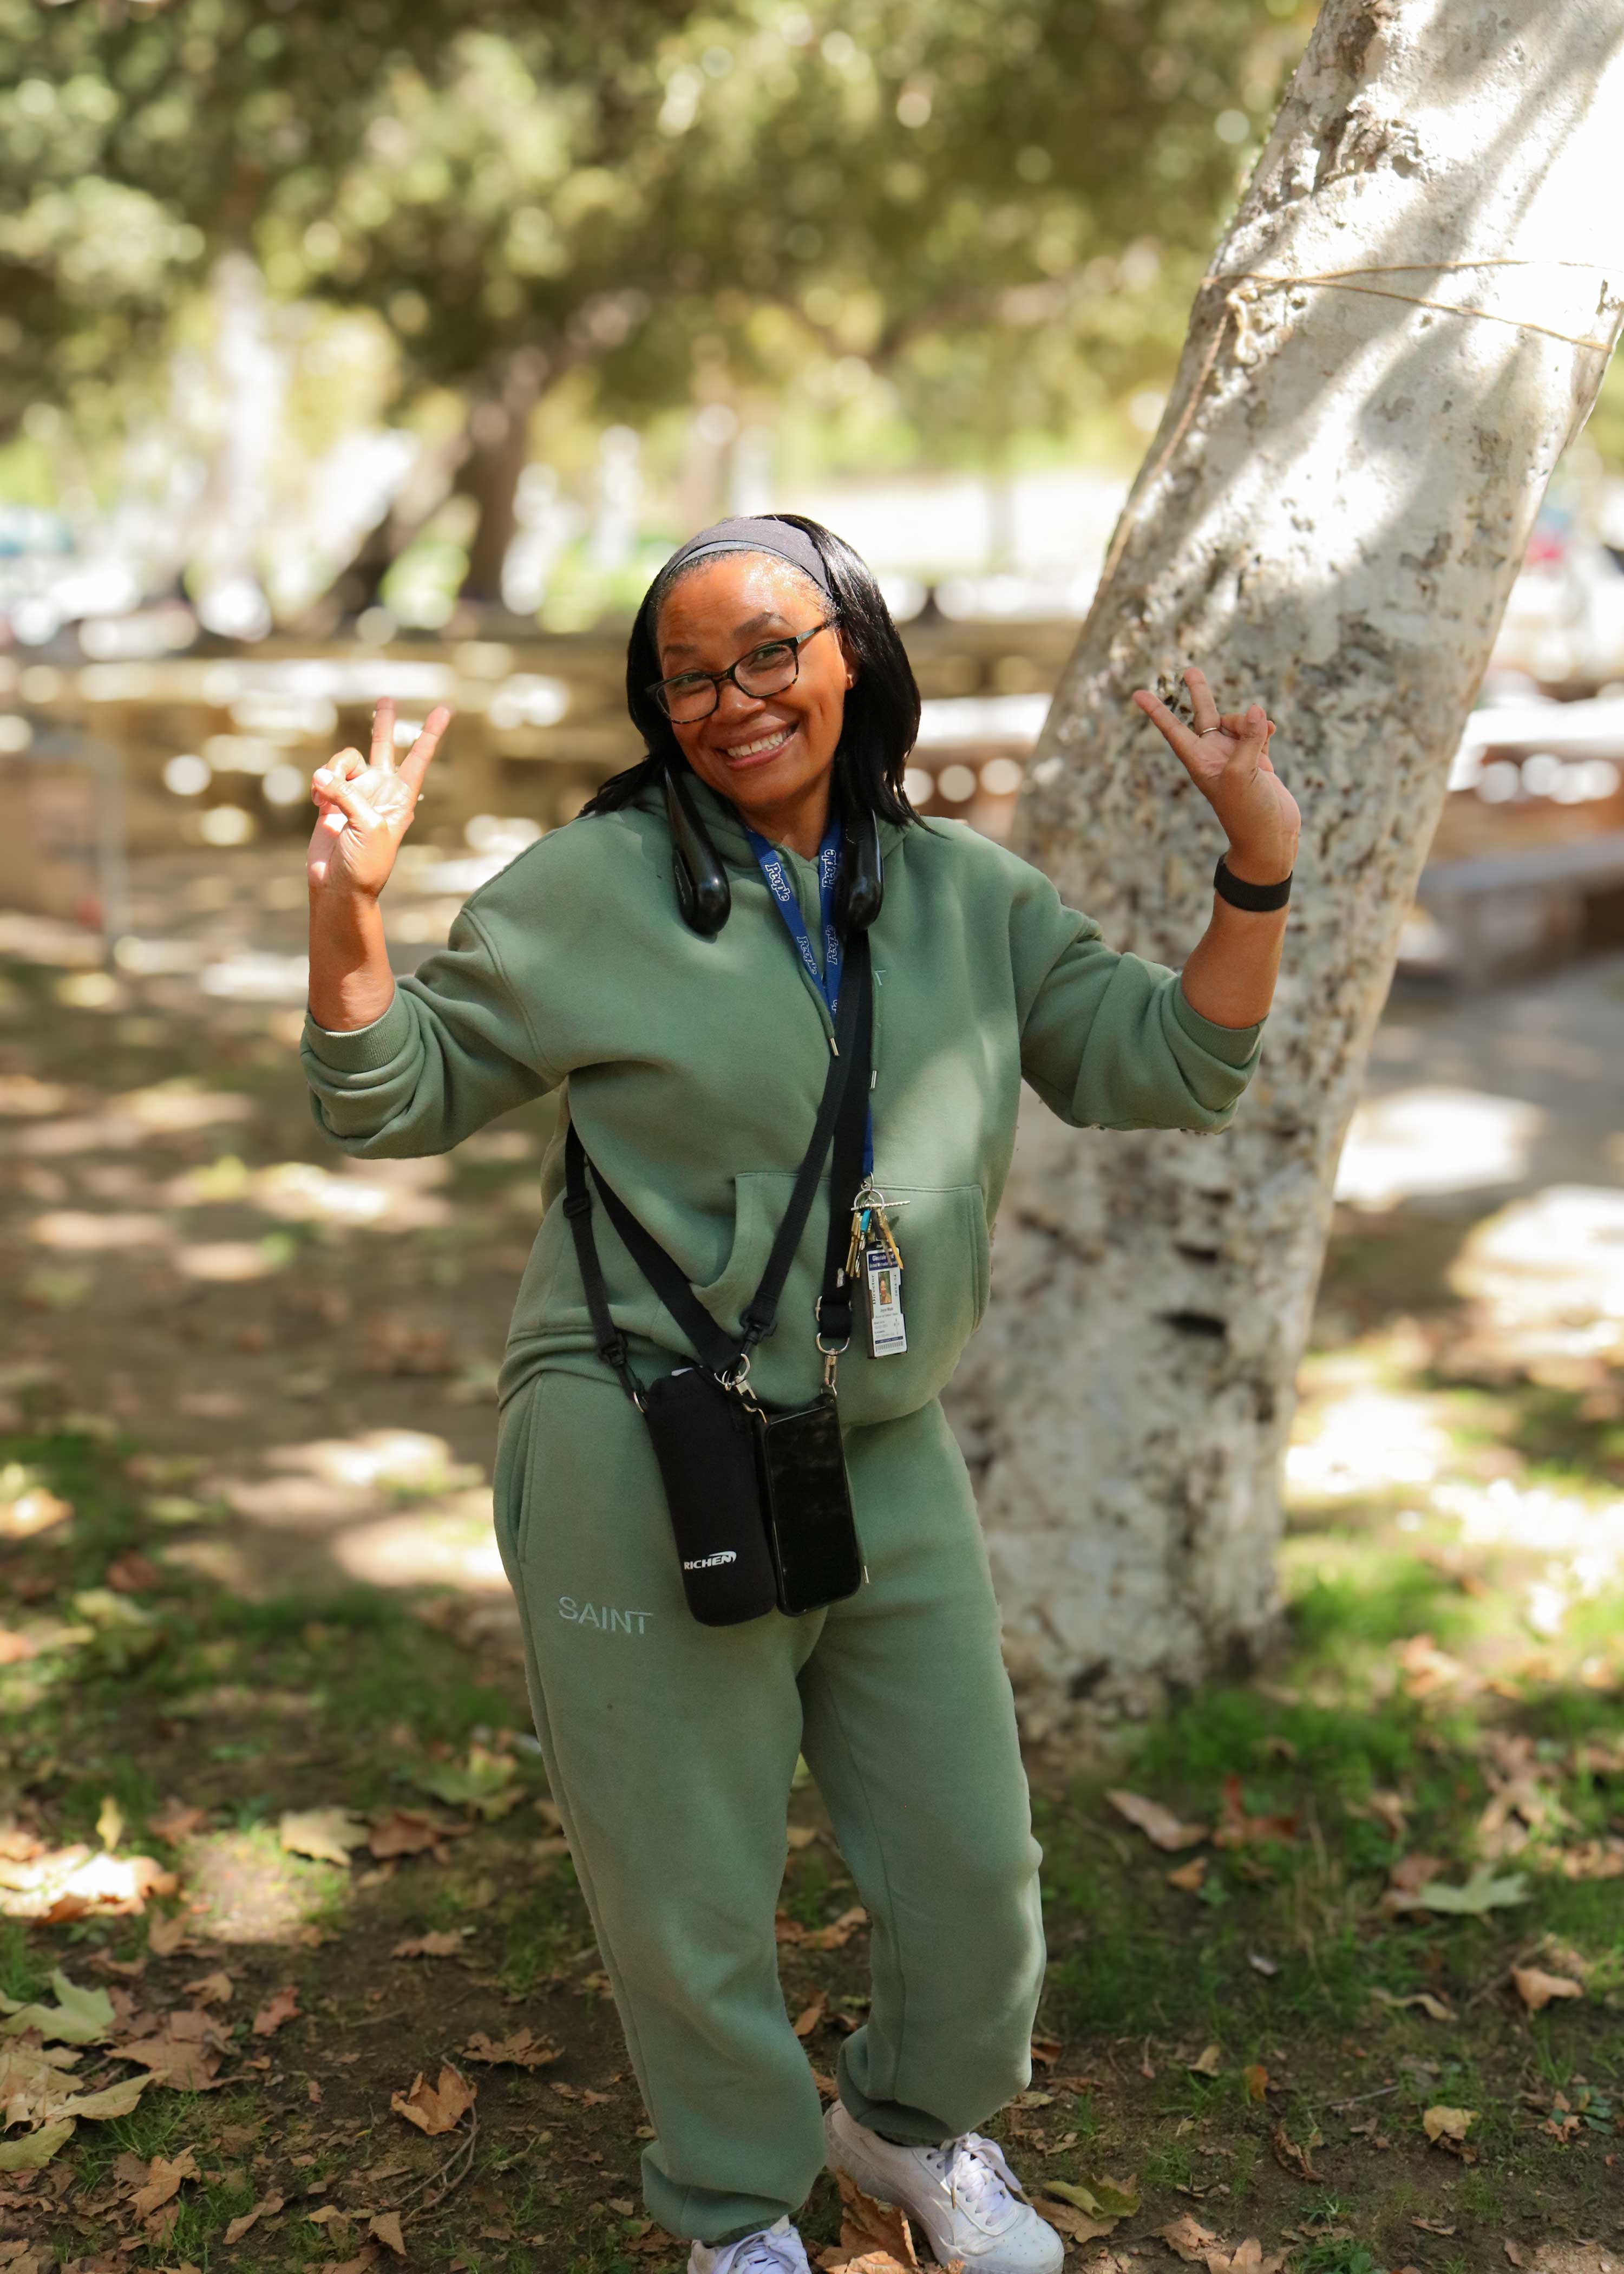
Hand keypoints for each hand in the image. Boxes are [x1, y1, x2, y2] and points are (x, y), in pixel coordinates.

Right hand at [306, 699, 451, 898]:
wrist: (340, 885)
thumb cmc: (366, 863)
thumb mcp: (367, 826)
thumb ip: (347, 794)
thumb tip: (321, 776)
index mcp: (401, 797)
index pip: (419, 758)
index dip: (431, 734)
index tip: (444, 709)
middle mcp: (380, 790)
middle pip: (383, 747)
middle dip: (383, 724)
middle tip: (387, 700)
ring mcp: (355, 793)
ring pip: (344, 760)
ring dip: (333, 771)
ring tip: (326, 796)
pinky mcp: (331, 800)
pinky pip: (324, 777)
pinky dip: (320, 787)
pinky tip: (320, 806)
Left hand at [1131, 666, 1299, 884]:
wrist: (1270, 838)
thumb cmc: (1248, 814)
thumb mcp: (1244, 774)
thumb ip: (1247, 739)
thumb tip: (1255, 710)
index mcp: (1199, 762)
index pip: (1173, 730)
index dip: (1156, 712)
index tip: (1138, 694)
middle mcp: (1214, 756)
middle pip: (1204, 716)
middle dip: (1199, 693)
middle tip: (1189, 669)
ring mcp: (1236, 757)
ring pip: (1238, 722)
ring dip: (1248, 721)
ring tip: (1261, 733)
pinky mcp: (1257, 761)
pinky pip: (1257, 733)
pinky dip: (1263, 729)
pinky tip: (1271, 730)